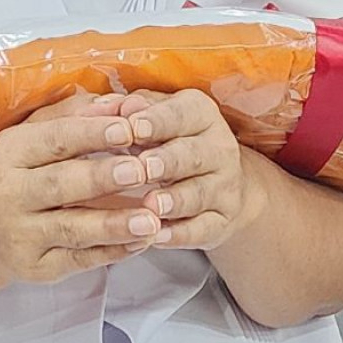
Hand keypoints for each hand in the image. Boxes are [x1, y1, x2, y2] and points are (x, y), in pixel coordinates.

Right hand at [0, 92, 161, 288]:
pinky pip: (79, 260)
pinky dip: (112, 252)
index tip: (128, 129)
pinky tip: (140, 242)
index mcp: (8, 153)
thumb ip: (73, 116)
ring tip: (151, 219)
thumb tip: (119, 103)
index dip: (92, 134)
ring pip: (72, 229)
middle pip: (61, 185)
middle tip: (142, 170)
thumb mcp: (29, 138)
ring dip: (114, 225)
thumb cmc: (11, 176)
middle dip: (103, 178)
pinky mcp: (36, 268)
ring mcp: (21, 235)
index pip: (54, 141)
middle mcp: (9, 195)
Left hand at [118, 90, 263, 249]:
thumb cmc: (171, 144)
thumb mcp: (156, 119)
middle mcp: (219, 149)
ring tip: (150, 204)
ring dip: (174, 200)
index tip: (134, 128)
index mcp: (201, 115)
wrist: (218, 185)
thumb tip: (118, 105)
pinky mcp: (221, 221)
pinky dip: (179, 235)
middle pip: (192, 155)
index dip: (157, 121)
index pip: (182, 114)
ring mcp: (224, 187)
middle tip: (143, 168)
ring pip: (199, 194)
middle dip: (167, 161)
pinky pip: (202, 229)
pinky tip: (157, 236)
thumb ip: (136, 111)